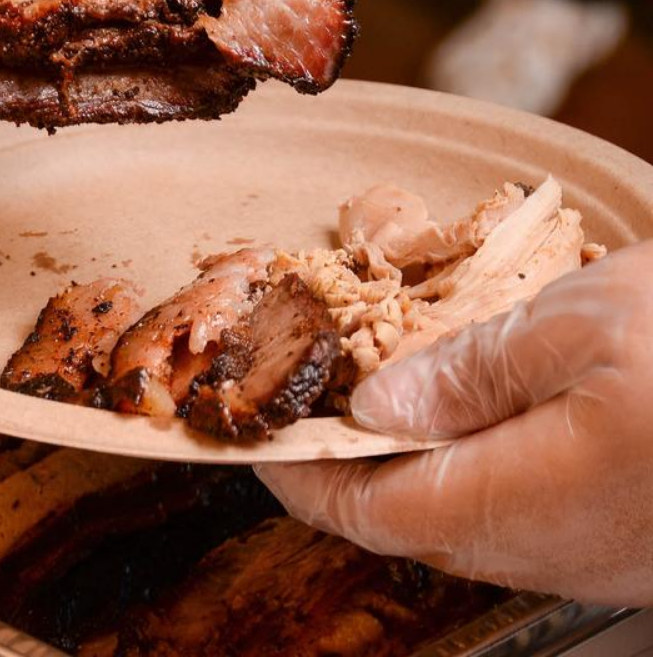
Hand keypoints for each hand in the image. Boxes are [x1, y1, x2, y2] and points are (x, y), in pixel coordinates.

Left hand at [256, 241, 652, 605]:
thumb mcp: (583, 328)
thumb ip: (472, 372)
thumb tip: (378, 406)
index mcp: (517, 498)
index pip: (367, 510)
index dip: (302, 475)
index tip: (263, 438)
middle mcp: (546, 548)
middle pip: (404, 521)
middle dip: (343, 466)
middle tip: (313, 406)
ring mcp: (587, 553)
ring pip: (457, 521)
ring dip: (403, 466)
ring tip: (377, 401)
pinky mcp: (618, 539)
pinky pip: (511, 515)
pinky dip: (463, 469)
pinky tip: (468, 417)